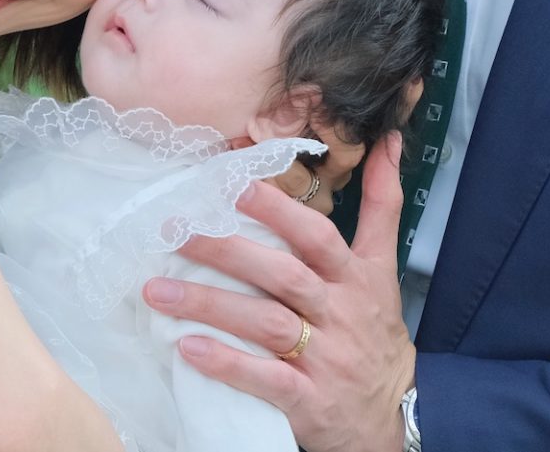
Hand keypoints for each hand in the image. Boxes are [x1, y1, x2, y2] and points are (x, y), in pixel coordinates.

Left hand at [144, 133, 413, 451]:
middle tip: (173, 231)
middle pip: (283, 275)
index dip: (275, 208)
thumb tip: (388, 137)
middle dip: (227, 252)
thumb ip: (384, 201)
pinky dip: (228, 364)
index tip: (228, 181)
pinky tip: (188, 347)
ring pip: (265, 325)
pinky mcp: (309, 402)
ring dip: (209, 306)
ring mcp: (325, 359)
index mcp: (353, 276)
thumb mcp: (384, 265)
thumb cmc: (376, 328)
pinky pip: (266, 381)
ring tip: (156, 291)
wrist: (393, 412)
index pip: (315, 235)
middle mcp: (339, 313)